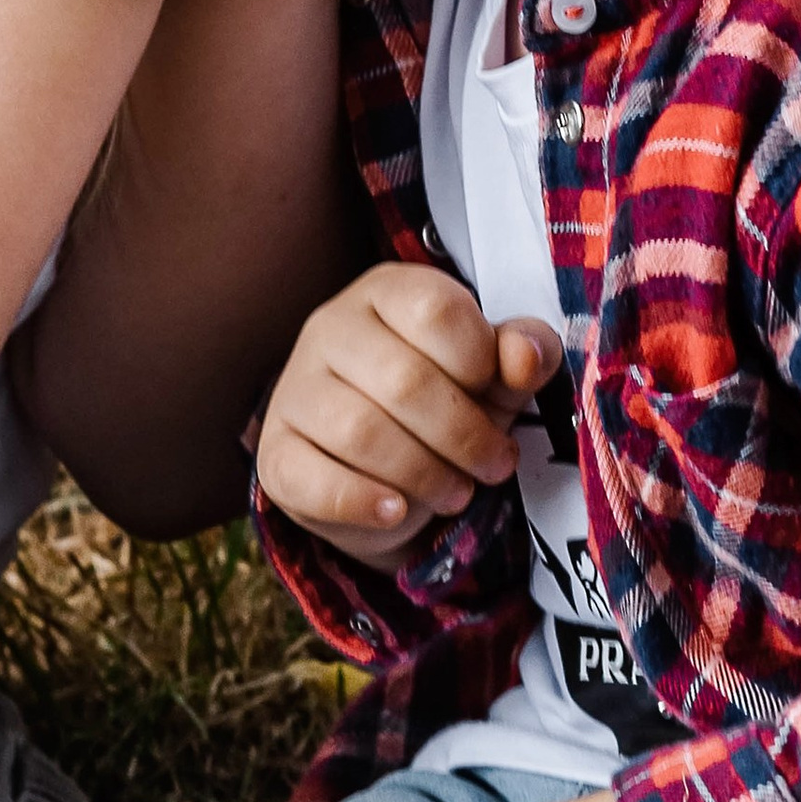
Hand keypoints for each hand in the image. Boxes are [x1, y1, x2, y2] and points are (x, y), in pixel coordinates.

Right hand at [256, 262, 559, 559]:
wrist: (387, 473)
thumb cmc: (447, 404)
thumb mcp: (495, 374)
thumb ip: (523, 354)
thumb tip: (526, 357)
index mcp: (387, 292)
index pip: (434, 308)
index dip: (480, 361)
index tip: (500, 395)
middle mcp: (331, 328)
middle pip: (403, 379)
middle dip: (464, 435)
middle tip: (493, 465)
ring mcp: (294, 389)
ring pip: (360, 431)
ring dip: (424, 474)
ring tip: (456, 491)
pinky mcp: (275, 453)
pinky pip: (312, 479)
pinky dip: (362, 502)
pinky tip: (396, 509)